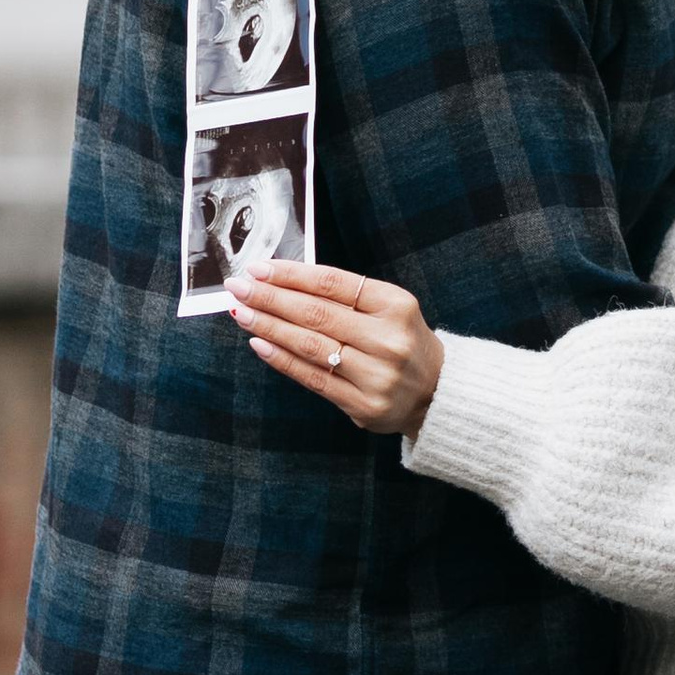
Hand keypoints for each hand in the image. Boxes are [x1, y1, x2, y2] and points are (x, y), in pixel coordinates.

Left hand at [230, 263, 444, 435]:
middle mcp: (387, 339)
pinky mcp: (362, 405)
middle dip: (272, 298)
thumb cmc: (402, 340)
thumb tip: (286, 282)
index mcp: (395, 304)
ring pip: (312, 346)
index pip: (333, 283)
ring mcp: (375, 375)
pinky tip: (261, 344)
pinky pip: (314, 378)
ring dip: (271, 327)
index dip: (292, 275)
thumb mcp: (389, 307)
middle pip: (318, 314)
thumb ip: (347, 297)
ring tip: (243, 312)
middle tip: (238, 287)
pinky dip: (283, 360)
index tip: (259, 268)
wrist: (436, 391)